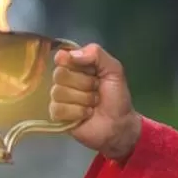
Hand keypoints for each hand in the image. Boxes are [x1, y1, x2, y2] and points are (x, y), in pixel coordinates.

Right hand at [50, 43, 141, 161]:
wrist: (120, 124)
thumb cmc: (117, 96)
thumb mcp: (114, 69)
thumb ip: (96, 53)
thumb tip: (70, 54)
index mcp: (76, 65)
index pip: (62, 57)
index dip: (75, 64)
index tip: (91, 71)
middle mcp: (65, 79)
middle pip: (59, 74)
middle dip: (84, 84)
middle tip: (96, 90)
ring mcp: (59, 97)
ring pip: (58, 92)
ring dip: (83, 99)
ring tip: (93, 104)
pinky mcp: (58, 115)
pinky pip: (57, 108)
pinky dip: (76, 112)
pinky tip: (86, 115)